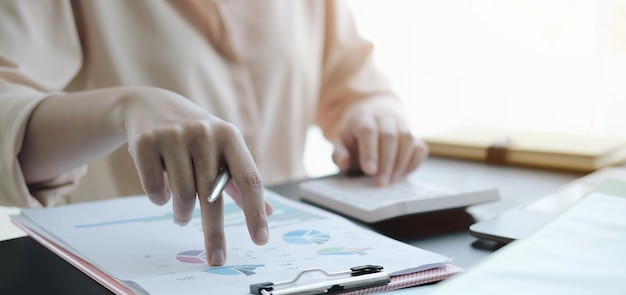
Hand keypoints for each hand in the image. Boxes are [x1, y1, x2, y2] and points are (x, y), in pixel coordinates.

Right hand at [119, 87, 270, 265]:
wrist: (150, 106)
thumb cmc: (195, 136)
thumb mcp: (222, 149)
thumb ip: (241, 181)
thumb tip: (267, 213)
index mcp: (230, 136)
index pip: (249, 178)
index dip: (255, 212)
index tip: (261, 239)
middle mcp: (205, 134)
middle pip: (212, 195)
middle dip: (215, 232)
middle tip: (216, 258)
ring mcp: (174, 136)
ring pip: (183, 196)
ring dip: (183, 215)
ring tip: (183, 216)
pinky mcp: (146, 142)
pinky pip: (155, 190)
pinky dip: (160, 199)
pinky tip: (162, 193)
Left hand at [331, 97, 427, 185]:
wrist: (374, 117)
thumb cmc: (355, 134)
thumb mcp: (341, 141)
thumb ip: (340, 153)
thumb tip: (343, 163)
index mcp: (363, 117)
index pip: (368, 131)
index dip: (370, 152)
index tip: (369, 171)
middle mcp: (384, 117)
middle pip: (389, 137)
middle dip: (386, 163)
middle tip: (380, 183)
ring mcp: (402, 125)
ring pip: (407, 140)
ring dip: (400, 163)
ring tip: (391, 181)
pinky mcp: (414, 135)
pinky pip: (420, 147)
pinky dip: (414, 163)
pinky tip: (403, 175)